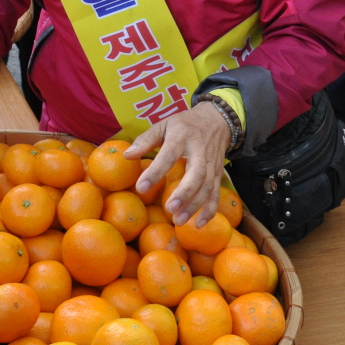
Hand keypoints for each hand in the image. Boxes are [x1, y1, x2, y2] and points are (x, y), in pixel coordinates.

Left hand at [125, 102, 229, 227]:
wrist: (216, 120)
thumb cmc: (184, 124)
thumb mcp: (163, 125)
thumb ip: (145, 140)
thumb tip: (127, 155)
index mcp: (182, 137)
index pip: (168, 156)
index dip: (155, 172)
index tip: (141, 187)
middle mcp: (200, 152)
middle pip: (196, 174)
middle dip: (184, 193)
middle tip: (170, 209)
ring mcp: (212, 164)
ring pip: (207, 187)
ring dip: (195, 205)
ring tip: (179, 220)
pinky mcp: (218, 174)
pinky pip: (216, 193)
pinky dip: (210, 210)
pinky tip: (200, 223)